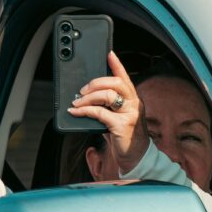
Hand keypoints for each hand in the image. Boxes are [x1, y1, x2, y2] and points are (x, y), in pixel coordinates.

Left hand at [67, 51, 149, 173]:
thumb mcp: (117, 118)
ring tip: (76, 102)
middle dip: (95, 83)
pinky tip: (76, 112)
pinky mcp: (122, 126)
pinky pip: (100, 113)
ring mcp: (130, 114)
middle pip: (115, 83)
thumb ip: (108, 107)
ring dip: (88, 98)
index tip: (108, 53)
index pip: (125, 77)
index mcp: (133, 99)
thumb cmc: (125, 137)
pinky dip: (84, 111)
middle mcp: (134, 104)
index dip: (117, 64)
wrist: (135, 158)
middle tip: (82, 91)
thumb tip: (85, 98)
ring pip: (108, 95)